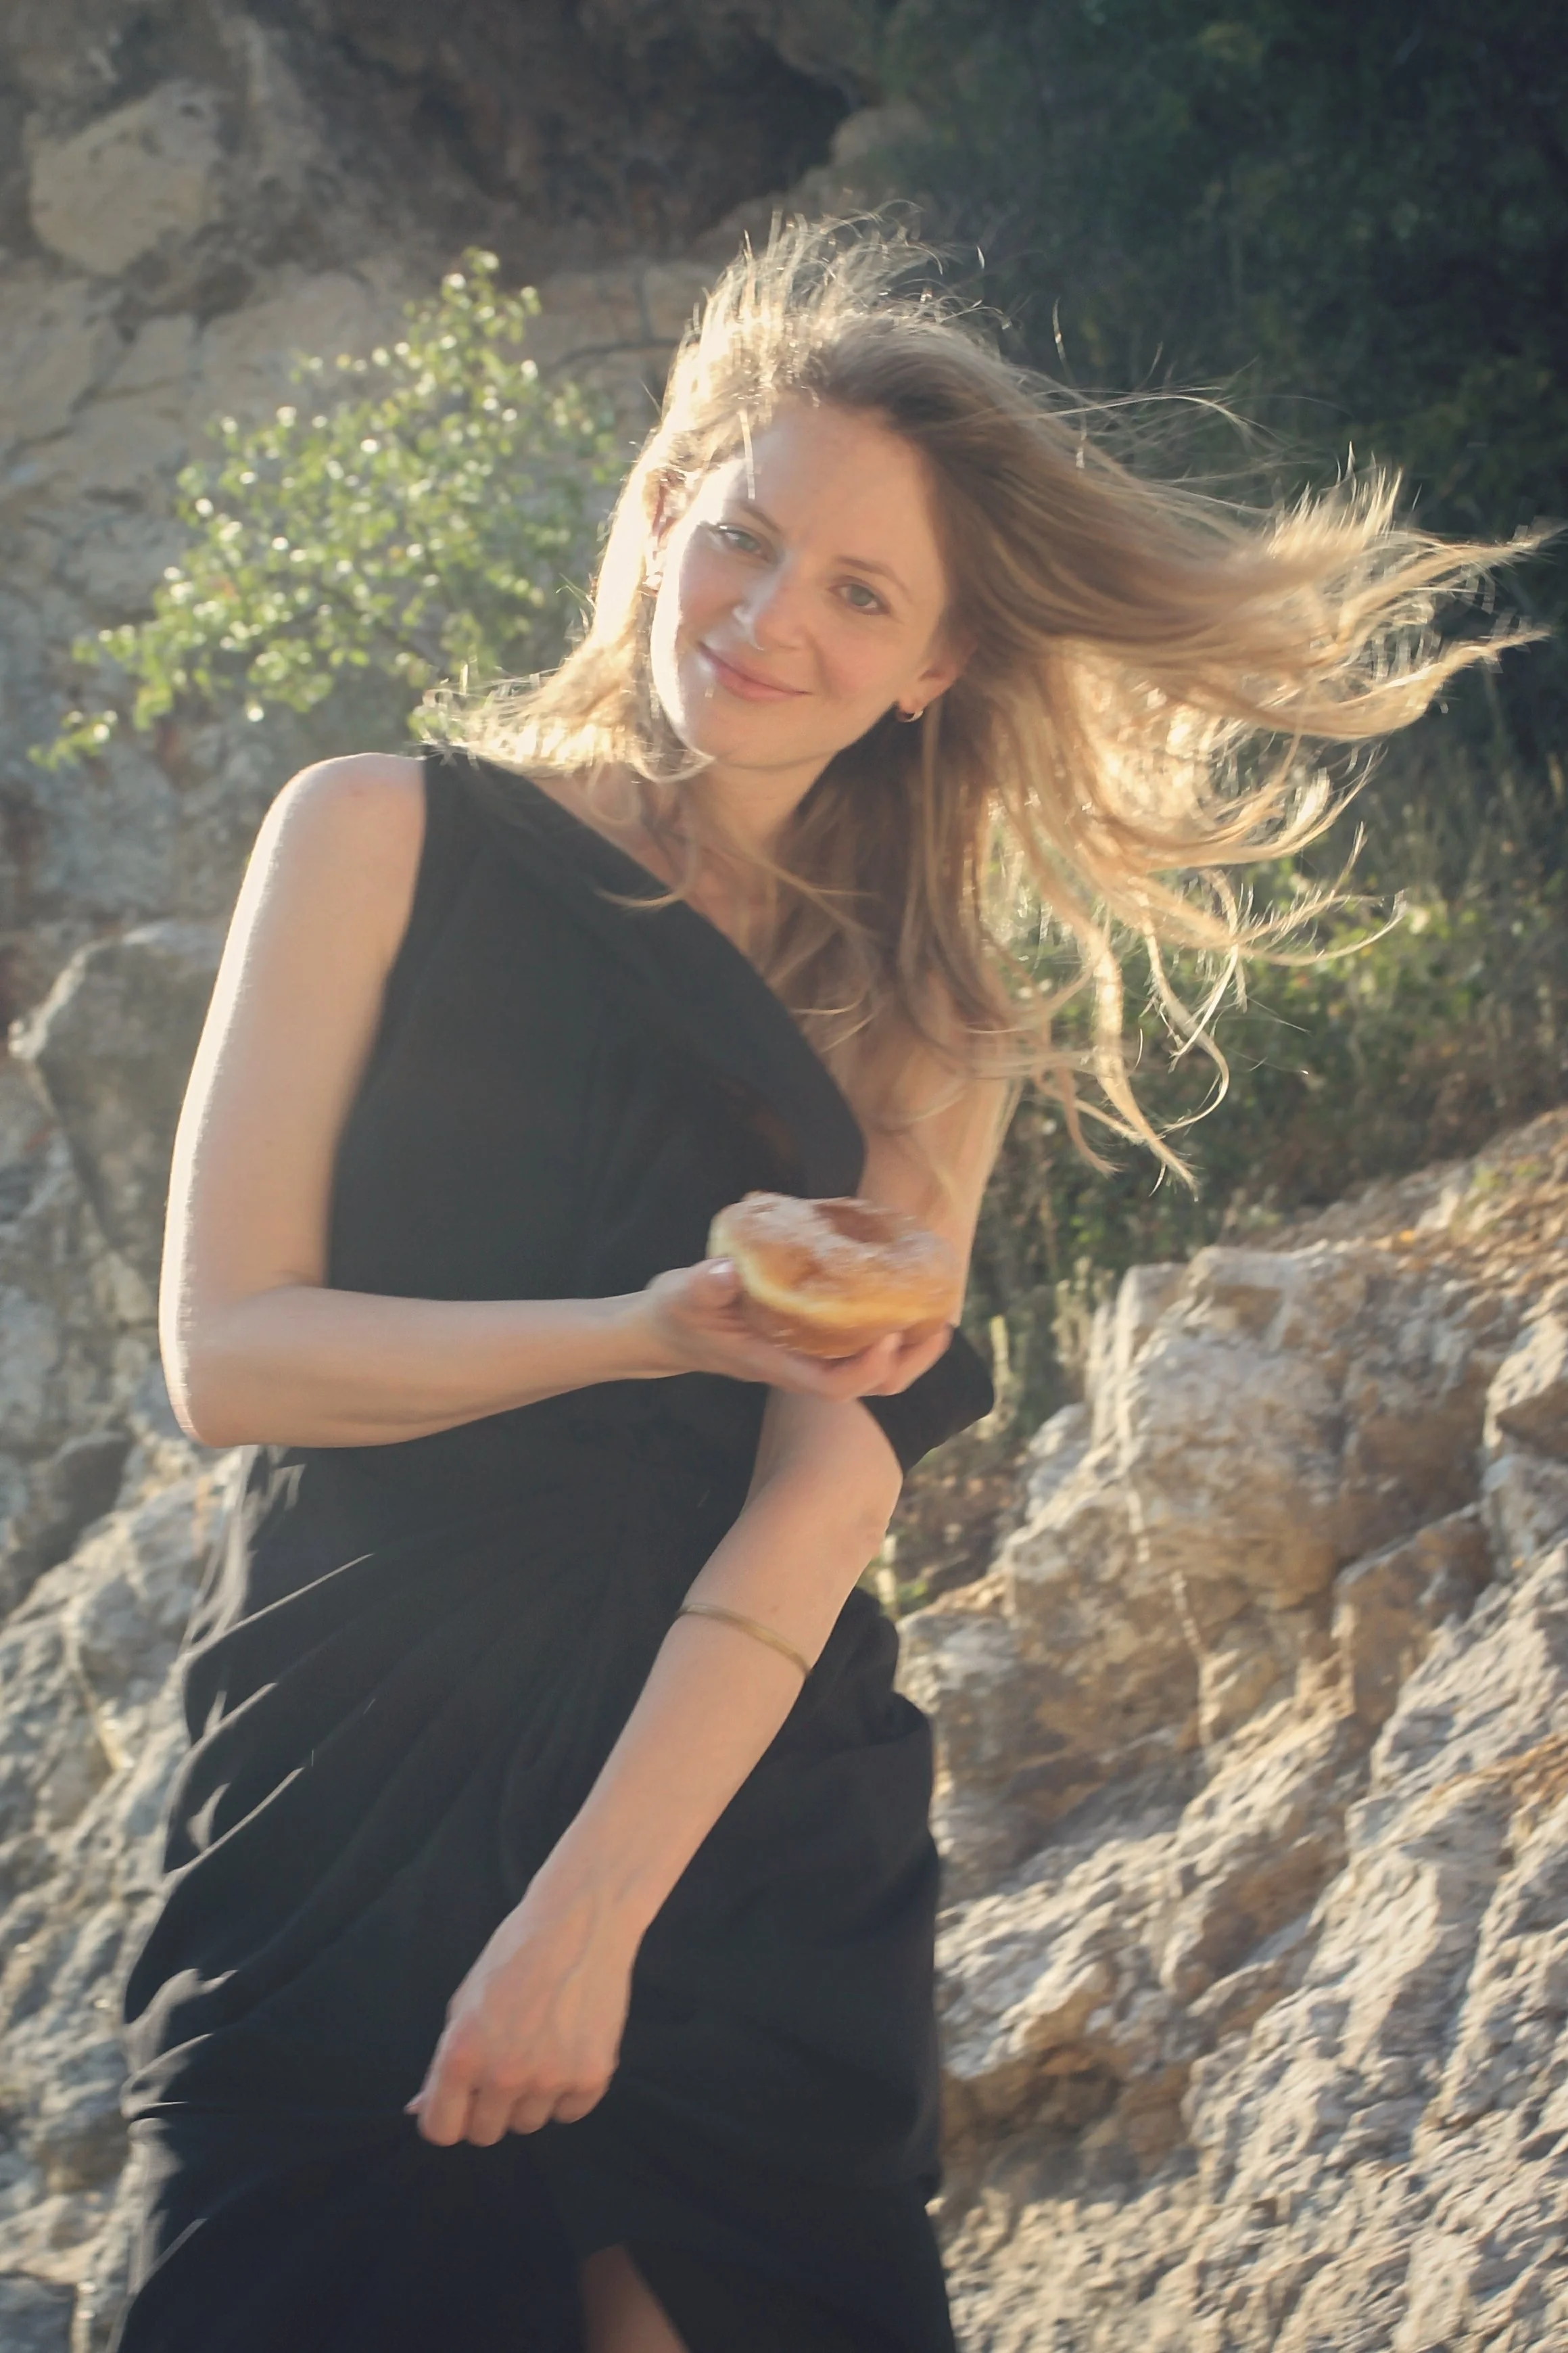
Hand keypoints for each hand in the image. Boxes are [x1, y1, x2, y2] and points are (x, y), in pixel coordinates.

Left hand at [407, 1868, 636, 2144]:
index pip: (441, 2131)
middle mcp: (503, 2075)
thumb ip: (442, 2062)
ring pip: (528, 2124)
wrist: (579, 1921)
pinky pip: (570, 2112)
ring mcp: (550, 2079)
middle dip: (489, 2107)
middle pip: (485, 2133)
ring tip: (542, 2048)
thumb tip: (418, 2108)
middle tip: (506, 2065)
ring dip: (530, 2098)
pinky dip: (569, 2091)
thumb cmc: (513, 1956)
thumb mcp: (463, 2003)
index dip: (450, 2116)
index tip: (463, 2100)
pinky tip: (570, 2049)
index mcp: (461, 2055)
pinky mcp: (592, 2075)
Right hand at [635, 1259, 948, 1398]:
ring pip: (869, 1370)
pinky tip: (902, 1298)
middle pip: (867, 1386)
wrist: (666, 1331)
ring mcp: (806, 1356)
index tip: (893, 1332)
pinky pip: (859, 1345)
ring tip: (938, 1315)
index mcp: (774, 1363)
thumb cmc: (675, 1314)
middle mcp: (798, 1366)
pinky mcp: (809, 1341)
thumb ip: (703, 1285)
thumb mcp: (681, 1295)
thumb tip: (726, 1271)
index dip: (867, 1368)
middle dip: (908, 1363)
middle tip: (941, 1324)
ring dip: (908, 1349)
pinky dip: (887, 1327)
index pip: (832, 1384)